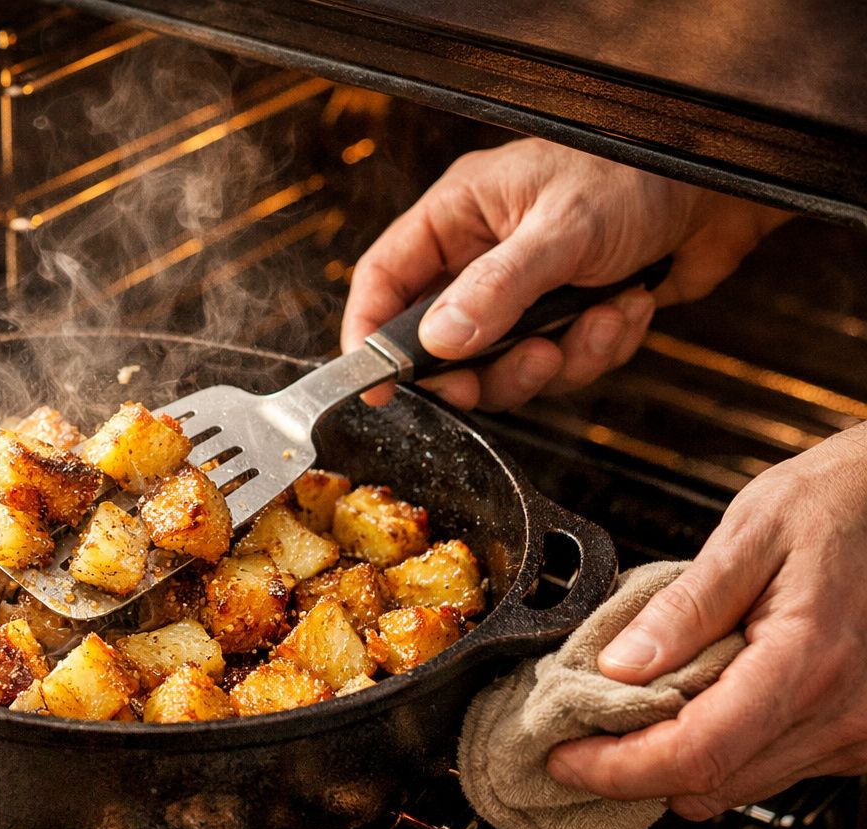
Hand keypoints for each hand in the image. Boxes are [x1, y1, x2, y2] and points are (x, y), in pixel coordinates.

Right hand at [343, 138, 789, 409]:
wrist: (727, 191)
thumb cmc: (641, 174)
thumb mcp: (563, 229)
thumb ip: (497, 288)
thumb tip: (439, 343)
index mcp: (460, 215)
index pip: (386, 279)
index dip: (369, 335)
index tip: (375, 386)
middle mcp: (482, 258)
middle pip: (440, 342)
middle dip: (481, 369)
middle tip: (507, 372)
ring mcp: (525, 293)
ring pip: (502, 365)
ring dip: (552, 360)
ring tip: (593, 324)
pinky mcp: (568, 320)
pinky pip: (561, 365)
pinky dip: (599, 348)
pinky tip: (630, 307)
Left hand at [545, 424, 866, 818]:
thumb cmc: (831, 507)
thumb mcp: (749, 535)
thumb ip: (684, 607)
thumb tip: (619, 666)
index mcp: (809, 661)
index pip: (697, 752)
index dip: (618, 768)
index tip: (565, 758)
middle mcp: (840, 714)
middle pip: (711, 783)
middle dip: (631, 771)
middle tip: (574, 739)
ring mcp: (851, 734)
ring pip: (735, 788)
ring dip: (670, 766)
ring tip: (619, 721)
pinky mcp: (849, 737)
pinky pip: (764, 769)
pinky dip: (713, 753)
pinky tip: (681, 711)